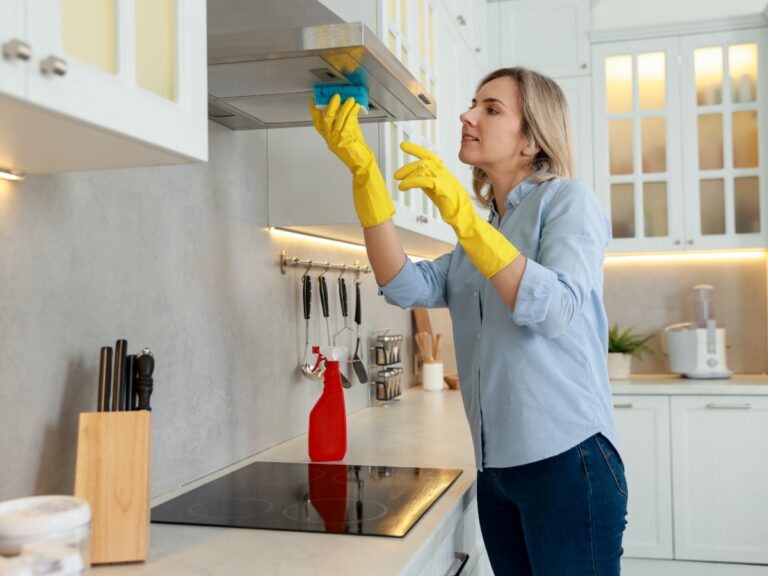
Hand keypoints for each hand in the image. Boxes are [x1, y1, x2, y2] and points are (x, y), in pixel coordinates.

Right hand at [310, 94, 372, 173]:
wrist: (362, 164)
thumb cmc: (356, 152)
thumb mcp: (349, 135)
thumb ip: (347, 123)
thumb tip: (348, 109)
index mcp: (329, 139)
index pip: (318, 125)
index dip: (314, 113)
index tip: (314, 102)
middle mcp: (331, 140)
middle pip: (326, 119)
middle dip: (331, 106)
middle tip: (336, 96)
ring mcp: (337, 140)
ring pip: (338, 119)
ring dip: (344, 107)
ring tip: (350, 99)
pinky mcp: (345, 140)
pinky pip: (348, 122)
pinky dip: (352, 112)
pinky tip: (355, 107)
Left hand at [395, 142, 519, 277]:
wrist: (463, 216)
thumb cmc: (451, 206)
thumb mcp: (436, 191)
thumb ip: (427, 182)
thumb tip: (413, 177)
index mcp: (444, 172)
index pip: (429, 156)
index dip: (416, 149)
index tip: (404, 145)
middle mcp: (444, 172)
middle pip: (423, 162)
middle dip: (407, 167)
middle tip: (396, 175)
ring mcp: (445, 178)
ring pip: (423, 169)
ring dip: (408, 175)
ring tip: (399, 182)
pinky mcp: (442, 187)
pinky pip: (424, 180)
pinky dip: (411, 182)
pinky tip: (404, 186)